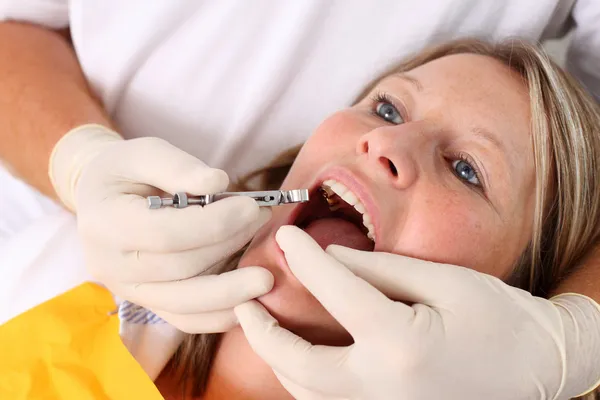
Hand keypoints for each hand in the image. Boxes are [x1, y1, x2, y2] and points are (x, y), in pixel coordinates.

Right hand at [49, 124, 273, 332]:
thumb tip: (218, 182)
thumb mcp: (143, 152)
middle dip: (230, 244)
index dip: (214, 223)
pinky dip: (220, 316)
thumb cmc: (125, 172)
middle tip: (262, 219)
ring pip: (184, 304)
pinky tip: (249, 303)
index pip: (166, 233)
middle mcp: (110, 266)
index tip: (251, 206)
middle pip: (181, 267)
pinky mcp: (147, 304)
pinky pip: (185, 320)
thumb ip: (178, 166)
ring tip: (266, 274)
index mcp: (104, 224)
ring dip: (232, 291)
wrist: (101, 200)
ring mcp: (128, 291)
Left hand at [235, 225, 599, 399]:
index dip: (305, 259)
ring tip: (261, 326)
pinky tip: (299, 355)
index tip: (286, 237)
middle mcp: (383, 389)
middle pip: (299, 364)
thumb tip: (330, 254)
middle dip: (262, 332)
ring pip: (306, 392)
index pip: (336, 293)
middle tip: (242, 302)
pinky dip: (304, 379)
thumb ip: (381, 269)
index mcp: (402, 346)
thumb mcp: (446, 282)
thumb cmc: (501, 321)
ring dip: (277, 358)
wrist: (539, 371)